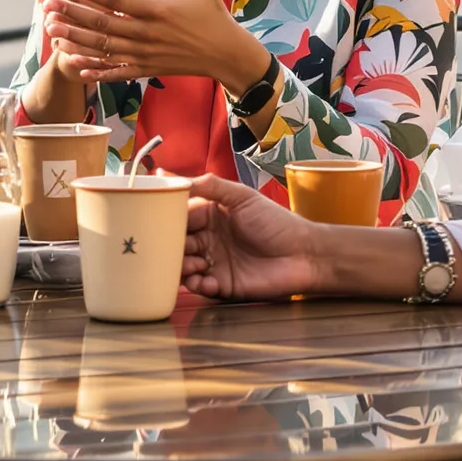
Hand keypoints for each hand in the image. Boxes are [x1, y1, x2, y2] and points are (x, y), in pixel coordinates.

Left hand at [42, 0, 264, 89]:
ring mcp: (145, 54)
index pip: (115, 1)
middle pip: (102, 25)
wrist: (228, 56)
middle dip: (72, 16)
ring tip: (52, 33)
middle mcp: (146, 34)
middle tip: (47, 8)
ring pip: (103, 49)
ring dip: (76, 41)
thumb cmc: (215, 18)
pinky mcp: (147, 70)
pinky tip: (74, 65)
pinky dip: (94, 70)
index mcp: (156, 10)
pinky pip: (115, 72)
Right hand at [181, 176, 329, 299]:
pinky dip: (197, 285)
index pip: (181, 215)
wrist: (304, 254)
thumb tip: (170, 173)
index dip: (168, 218)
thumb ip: (210, 186)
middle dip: (172, 245)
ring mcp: (215, 262)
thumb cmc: (276, 222)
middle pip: (178, 242)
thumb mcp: (242, 197)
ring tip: (192, 264)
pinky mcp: (224, 285)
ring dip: (182, 266)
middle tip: (172, 247)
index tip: (157, 220)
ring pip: (185, 265)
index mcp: (210, 214)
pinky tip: (204, 280)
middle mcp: (209, 238)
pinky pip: (201, 286)